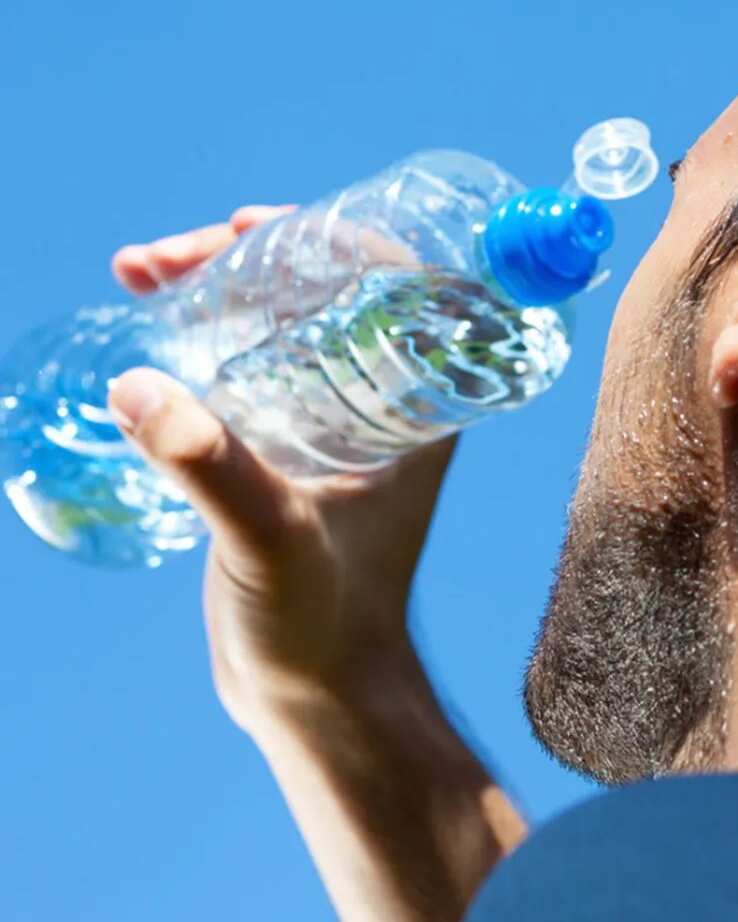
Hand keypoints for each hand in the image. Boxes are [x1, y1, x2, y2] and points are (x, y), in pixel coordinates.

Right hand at [109, 207, 456, 730]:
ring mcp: (329, 424)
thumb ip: (213, 471)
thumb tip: (136, 387)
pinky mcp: (284, 450)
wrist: (315, 694)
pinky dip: (199, 340)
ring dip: (212, 290)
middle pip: (322, 291)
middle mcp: (381, 404)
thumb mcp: (273, 542)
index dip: (330, 234)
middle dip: (244, 257)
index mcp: (417, 409)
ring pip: (278, 324)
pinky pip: (247, 367)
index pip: (395, 283)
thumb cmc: (326, 627)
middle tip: (162, 260)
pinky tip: (148, 333)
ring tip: (137, 274)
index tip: (253, 227)